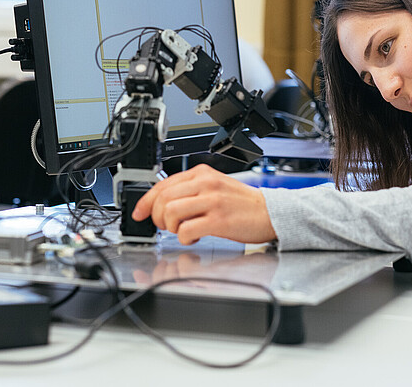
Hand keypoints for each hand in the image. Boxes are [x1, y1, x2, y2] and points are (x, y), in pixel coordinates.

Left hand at [132, 164, 276, 244]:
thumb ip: (191, 190)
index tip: (140, 213)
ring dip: (170, 227)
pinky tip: (194, 237)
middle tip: (166, 226)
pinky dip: (184, 238)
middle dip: (158, 217)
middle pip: (163, 199)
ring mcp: (213, 201)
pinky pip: (187, 230)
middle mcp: (206, 184)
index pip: (162, 184)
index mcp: (202, 173)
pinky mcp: (219, 220)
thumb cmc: (243, 204)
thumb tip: (163, 203)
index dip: (145, 202)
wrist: (271, 213)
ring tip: (181, 231)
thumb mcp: (216, 187)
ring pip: (171, 213)